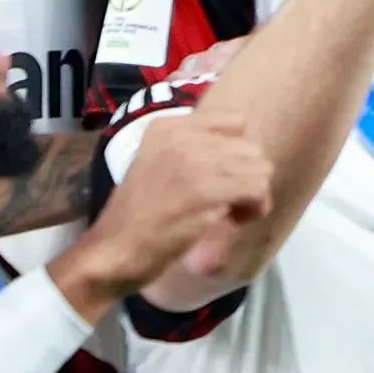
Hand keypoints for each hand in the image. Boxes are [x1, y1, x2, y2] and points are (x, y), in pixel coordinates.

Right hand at [60, 81, 273, 316]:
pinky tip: (233, 221)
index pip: (235, 122)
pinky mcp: (205, 191)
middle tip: (228, 202)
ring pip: (259, 168)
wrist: (114, 250)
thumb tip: (247, 152)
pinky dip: (254, 208)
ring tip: (231, 213)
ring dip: (253, 195)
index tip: (223, 177)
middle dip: (247, 177)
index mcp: (168, 126)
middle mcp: (182, 137)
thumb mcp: (158, 164)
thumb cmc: (139, 215)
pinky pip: (257, 189)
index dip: (238, 154)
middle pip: (250, 148)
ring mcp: (193, 162)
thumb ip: (194, 150)